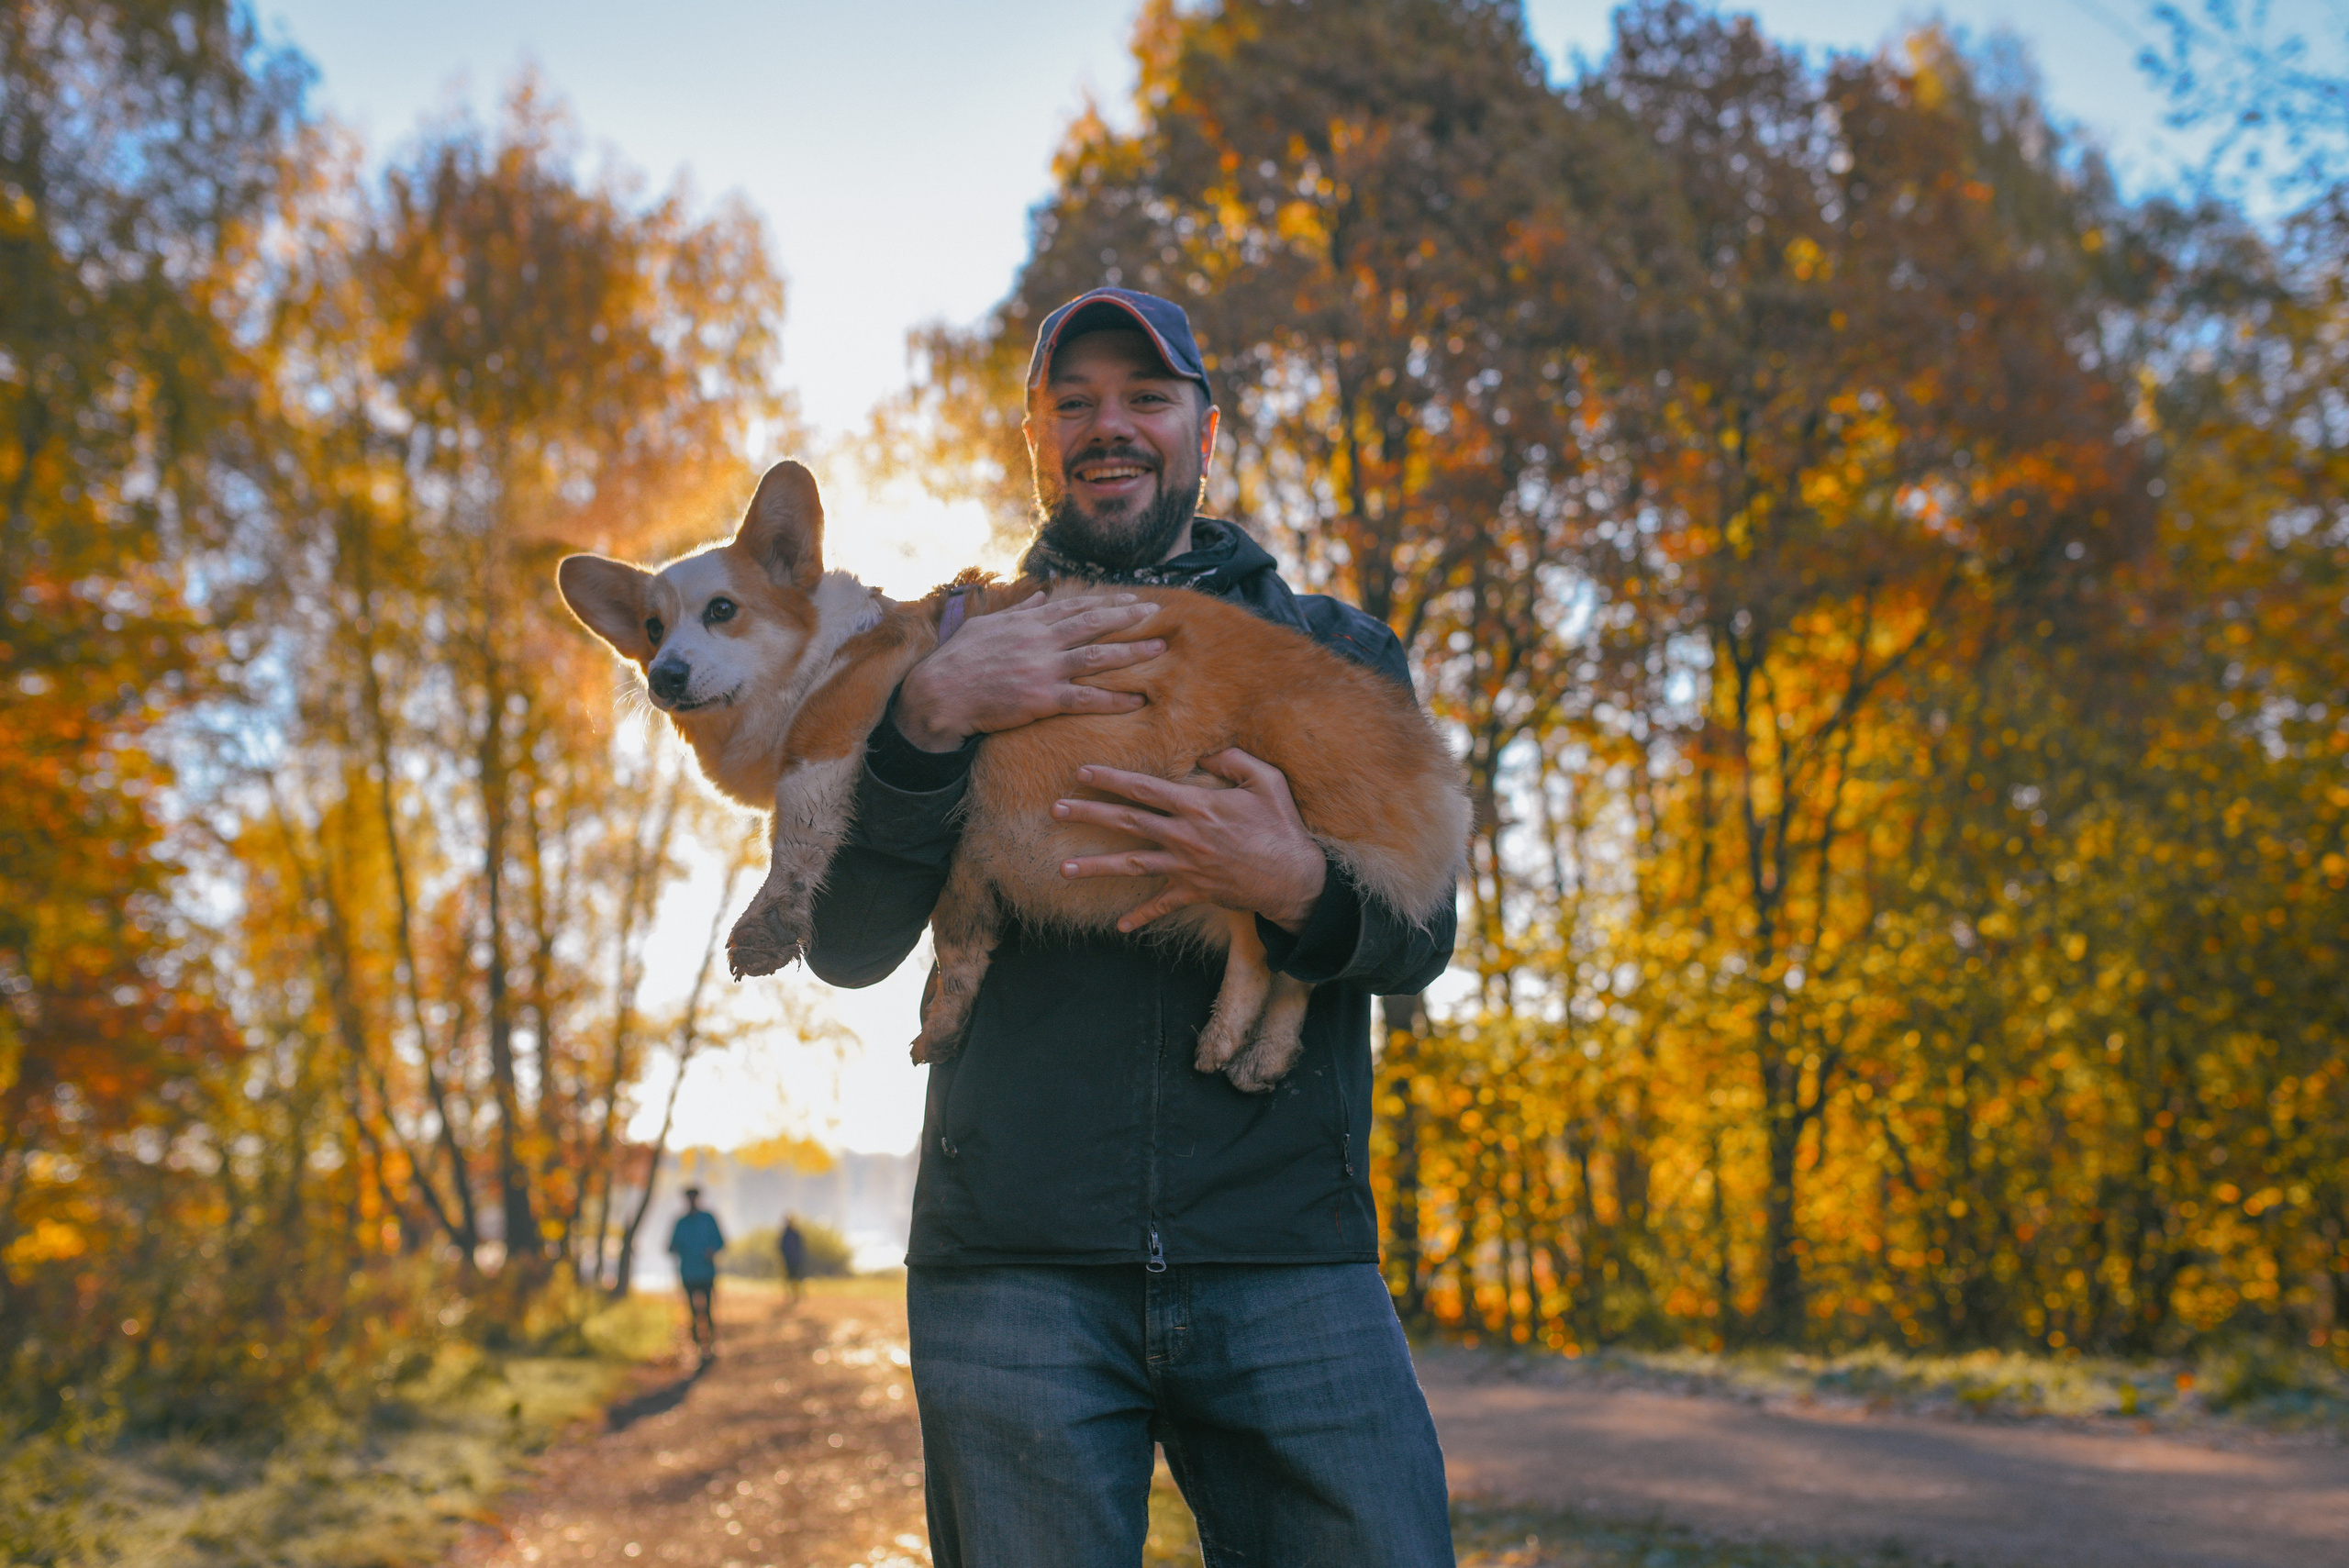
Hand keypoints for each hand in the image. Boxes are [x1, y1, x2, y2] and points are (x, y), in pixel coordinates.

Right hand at [893, 592, 1165, 751]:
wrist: (938, 694)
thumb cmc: (957, 659)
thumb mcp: (985, 624)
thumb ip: (1019, 610)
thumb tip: (1041, 593)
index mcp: (1029, 621)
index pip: (1077, 606)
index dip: (1108, 602)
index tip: (1133, 598)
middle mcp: (1041, 640)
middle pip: (1095, 624)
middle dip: (1129, 617)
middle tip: (1157, 613)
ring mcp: (1044, 669)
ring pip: (1098, 657)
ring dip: (1133, 652)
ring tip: (1160, 648)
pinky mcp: (1042, 699)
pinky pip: (1087, 699)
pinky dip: (1114, 699)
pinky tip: (1137, 700)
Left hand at [1052, 748, 1328, 933]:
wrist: (1295, 879)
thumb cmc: (1282, 827)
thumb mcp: (1266, 781)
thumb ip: (1234, 760)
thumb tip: (1206, 752)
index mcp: (1197, 806)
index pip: (1143, 788)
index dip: (1110, 779)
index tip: (1081, 773)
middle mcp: (1183, 836)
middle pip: (1126, 822)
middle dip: (1087, 814)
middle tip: (1055, 810)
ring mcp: (1186, 867)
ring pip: (1132, 865)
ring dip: (1095, 867)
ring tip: (1063, 870)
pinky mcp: (1195, 892)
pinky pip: (1163, 906)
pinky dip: (1142, 917)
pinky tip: (1120, 926)